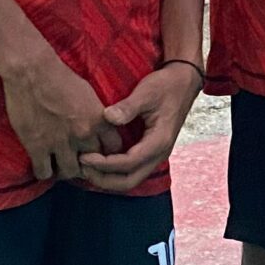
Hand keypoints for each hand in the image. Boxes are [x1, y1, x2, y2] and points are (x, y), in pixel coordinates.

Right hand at [0, 45, 117, 183]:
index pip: (114, 148)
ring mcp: (60, 143)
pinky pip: (44, 173)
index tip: (99, 152)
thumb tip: (100, 124)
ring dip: (65, 171)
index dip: (107, 152)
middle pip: (93, 164)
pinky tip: (41, 164)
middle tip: (77, 162)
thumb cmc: (60, 76)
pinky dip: (43, 171)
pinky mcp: (38, 147)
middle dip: (87, 165)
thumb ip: (96, 114)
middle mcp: (83, 135)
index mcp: (99, 120)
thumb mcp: (89, 93)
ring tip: (59, 165)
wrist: (32, 71)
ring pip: (69, 173)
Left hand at [81, 62, 204, 192]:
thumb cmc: (165, 86)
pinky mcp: (150, 152)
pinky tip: (98, 163)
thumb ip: (128, 107)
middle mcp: (159, 153)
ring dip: (107, 178)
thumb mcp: (146, 92)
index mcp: (159, 141)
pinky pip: (131, 171)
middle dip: (103, 179)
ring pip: (130, 179)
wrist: (183, 83)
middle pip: (129, 181)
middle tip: (82, 167)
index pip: (129, 163)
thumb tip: (107, 117)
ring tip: (86, 167)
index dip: (105, 164)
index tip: (84, 156)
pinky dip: (113, 172)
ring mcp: (155, 155)